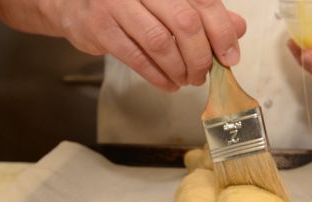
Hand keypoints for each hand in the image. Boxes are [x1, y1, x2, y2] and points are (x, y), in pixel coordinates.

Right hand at [53, 0, 246, 91]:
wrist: (74, 3)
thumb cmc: (127, 2)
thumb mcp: (168, 2)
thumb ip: (202, 12)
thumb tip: (237, 28)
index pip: (203, 1)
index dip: (222, 31)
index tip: (230, 56)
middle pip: (185, 22)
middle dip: (200, 55)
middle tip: (203, 72)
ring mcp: (117, 4)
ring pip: (161, 42)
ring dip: (179, 68)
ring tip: (186, 79)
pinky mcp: (101, 28)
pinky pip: (137, 58)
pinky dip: (158, 76)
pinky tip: (168, 83)